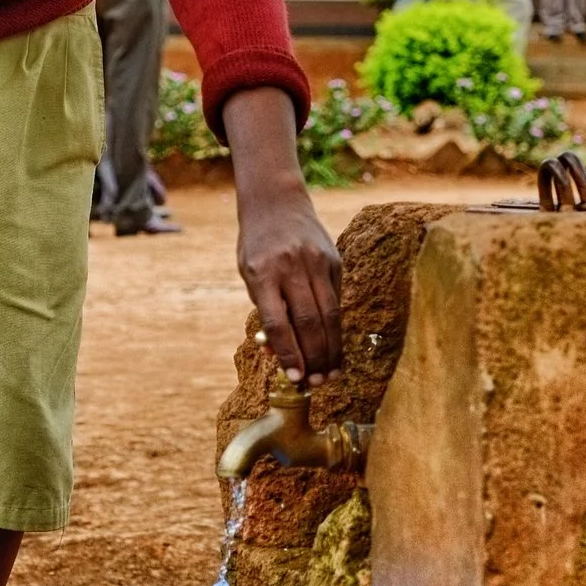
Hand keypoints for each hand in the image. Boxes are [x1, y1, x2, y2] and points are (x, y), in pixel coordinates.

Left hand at [238, 189, 343, 385]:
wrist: (277, 201)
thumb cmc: (257, 245)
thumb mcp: (249, 274)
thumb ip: (264, 310)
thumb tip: (277, 352)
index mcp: (262, 273)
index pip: (277, 323)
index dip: (288, 354)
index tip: (296, 378)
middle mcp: (291, 267)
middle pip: (308, 322)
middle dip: (314, 358)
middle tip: (318, 383)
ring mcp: (316, 262)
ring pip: (329, 314)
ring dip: (331, 349)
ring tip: (331, 373)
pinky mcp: (334, 259)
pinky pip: (336, 298)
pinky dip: (336, 326)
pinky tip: (334, 345)